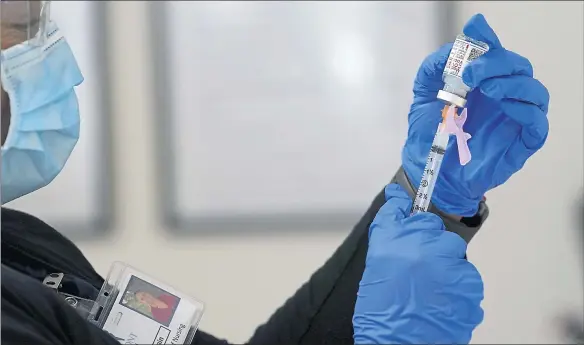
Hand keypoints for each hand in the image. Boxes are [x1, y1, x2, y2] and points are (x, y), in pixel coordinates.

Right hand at [353, 184, 483, 343]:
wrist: (398, 344)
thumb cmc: (381, 308)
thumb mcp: (377, 260)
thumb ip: (389, 224)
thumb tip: (396, 193)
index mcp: (404, 238)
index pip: (419, 216)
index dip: (415, 232)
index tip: (414, 241)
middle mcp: (432, 248)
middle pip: (441, 236)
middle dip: (431, 250)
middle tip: (416, 275)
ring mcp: (455, 269)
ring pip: (455, 258)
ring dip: (445, 270)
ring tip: (426, 292)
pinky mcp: (471, 288)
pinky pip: (466, 279)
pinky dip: (456, 288)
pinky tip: (439, 301)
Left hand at [402, 13, 549, 216]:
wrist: (425, 168)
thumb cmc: (428, 134)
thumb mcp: (423, 96)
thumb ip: (434, 69)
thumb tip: (452, 48)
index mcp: (483, 82)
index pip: (497, 55)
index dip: (491, 43)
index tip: (475, 35)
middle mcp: (502, 97)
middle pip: (518, 69)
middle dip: (496, 64)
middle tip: (470, 75)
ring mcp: (513, 120)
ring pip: (535, 93)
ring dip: (514, 85)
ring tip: (488, 88)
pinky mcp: (520, 144)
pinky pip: (537, 124)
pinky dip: (527, 111)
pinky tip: (506, 107)